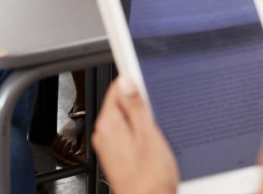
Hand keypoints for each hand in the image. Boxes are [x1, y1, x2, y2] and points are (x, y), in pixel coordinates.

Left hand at [92, 76, 178, 193]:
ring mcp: (110, 146)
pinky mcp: (118, 156)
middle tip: (158, 115)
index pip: (117, 88)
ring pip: (127, 120)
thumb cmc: (149, 180)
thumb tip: (126, 82)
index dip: (135, 84)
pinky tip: (154, 146)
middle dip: (141, 106)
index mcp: (109, 125)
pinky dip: (142, 136)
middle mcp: (104, 134)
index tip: (148, 84)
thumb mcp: (148, 135)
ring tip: (157, 135)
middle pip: (122, 105)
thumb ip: (136, 106)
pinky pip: (129, 135)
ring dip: (143, 122)